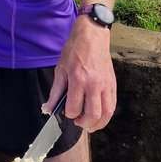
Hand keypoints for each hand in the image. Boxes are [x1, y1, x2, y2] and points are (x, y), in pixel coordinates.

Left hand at [45, 17, 115, 131]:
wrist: (92, 36)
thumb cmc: (75, 51)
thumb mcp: (60, 69)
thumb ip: (55, 91)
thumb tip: (48, 108)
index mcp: (79, 80)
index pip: (74, 107)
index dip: (69, 114)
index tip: (66, 112)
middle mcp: (94, 84)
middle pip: (93, 114)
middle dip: (84, 123)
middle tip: (78, 122)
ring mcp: (106, 85)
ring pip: (106, 112)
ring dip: (98, 123)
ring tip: (90, 125)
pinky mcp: (113, 84)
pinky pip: (113, 105)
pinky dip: (106, 114)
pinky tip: (99, 116)